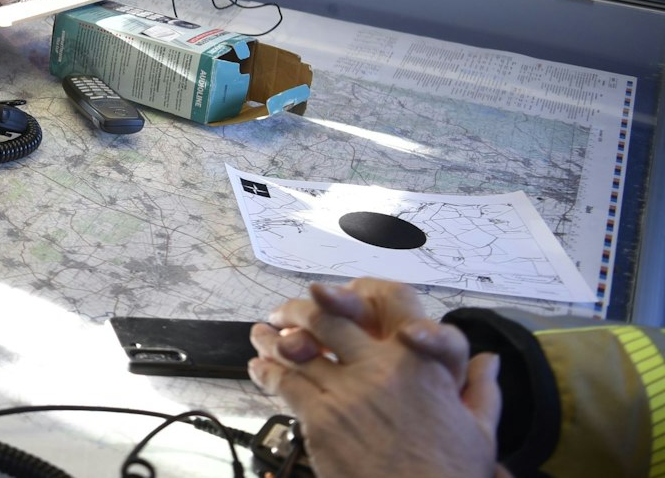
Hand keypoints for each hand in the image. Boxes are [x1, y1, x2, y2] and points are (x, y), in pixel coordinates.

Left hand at [250, 280, 503, 477]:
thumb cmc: (450, 473)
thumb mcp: (478, 430)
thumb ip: (482, 390)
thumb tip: (490, 362)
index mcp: (421, 363)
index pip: (389, 305)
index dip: (355, 292)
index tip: (327, 291)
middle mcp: (381, 368)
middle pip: (329, 320)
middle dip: (300, 311)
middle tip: (283, 314)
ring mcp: (347, 391)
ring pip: (299, 350)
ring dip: (274, 341)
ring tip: (261, 335)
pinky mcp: (320, 418)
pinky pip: (285, 383)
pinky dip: (268, 371)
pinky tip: (260, 367)